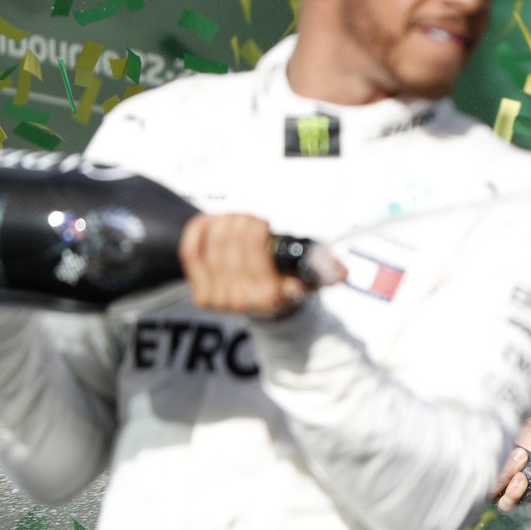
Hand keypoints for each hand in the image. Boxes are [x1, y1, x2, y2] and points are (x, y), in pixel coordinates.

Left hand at [179, 214, 341, 318]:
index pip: (252, 246)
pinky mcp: (202, 296)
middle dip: (239, 221)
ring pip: (211, 244)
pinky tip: (208, 221)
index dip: (255, 226)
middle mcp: (243, 300)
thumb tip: (339, 270)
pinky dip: (197, 232)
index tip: (263, 223)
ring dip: (222, 223)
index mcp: (271, 294)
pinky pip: (191, 255)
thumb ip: (329, 269)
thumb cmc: (292, 284)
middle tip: (249, 218)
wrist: (272, 311)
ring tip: (234, 219)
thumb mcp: (315, 276)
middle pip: (229, 242)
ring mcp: (219, 300)